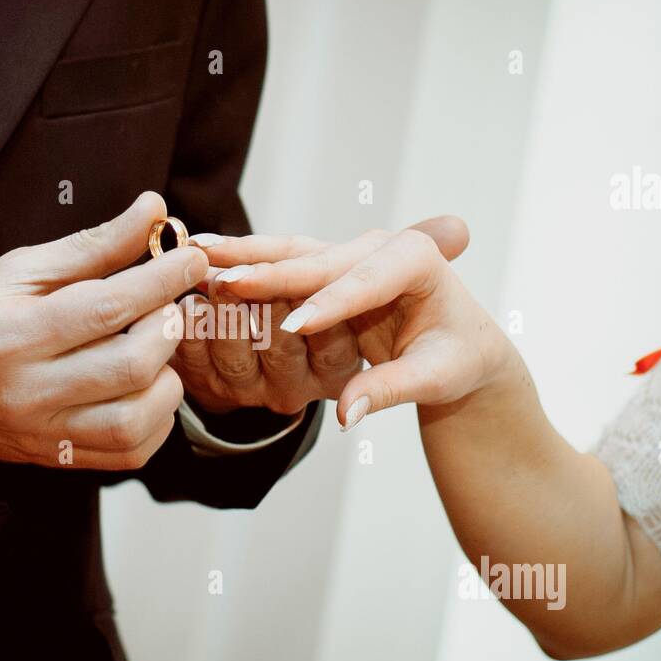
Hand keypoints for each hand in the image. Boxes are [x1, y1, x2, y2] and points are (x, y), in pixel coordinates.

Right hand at [0, 192, 208, 469]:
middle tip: (167, 305)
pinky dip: (155, 421)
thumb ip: (90, 246)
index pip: (106, 308)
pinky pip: (127, 454)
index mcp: (12, 335)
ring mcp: (42, 432)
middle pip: (131, 367)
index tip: (190, 258)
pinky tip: (146, 388)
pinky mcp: (54, 458)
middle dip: (167, 327)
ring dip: (167, 380)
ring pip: (136, 421)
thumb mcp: (15, 269)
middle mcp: (28, 391)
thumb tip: (152, 211)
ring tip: (156, 350)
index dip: (161, 280)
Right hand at [202, 217, 513, 428]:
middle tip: (222, 281)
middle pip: (316, 260)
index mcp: (416, 260)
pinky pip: (278, 258)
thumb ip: (390, 390)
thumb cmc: (455, 358)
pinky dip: (241, 258)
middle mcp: (379, 245)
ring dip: (241, 254)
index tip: (294, 325)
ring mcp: (348, 250)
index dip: (328, 306)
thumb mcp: (436, 377)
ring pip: (288, 250)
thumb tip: (346, 415)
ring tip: (199, 256)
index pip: (365, 283)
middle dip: (268, 273)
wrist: (460, 341)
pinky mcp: (325, 264)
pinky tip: (203, 258)